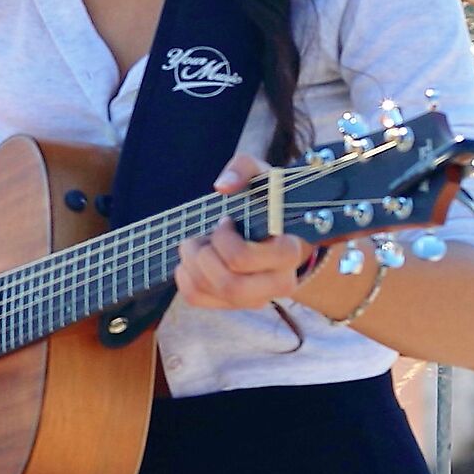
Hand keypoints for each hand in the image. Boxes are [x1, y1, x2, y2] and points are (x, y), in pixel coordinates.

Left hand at [175, 154, 311, 309]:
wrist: (276, 227)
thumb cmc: (268, 201)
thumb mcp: (262, 176)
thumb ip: (244, 168)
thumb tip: (223, 186)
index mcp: (290, 253)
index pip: (243, 258)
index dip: (224, 238)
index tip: (226, 220)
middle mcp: (278, 284)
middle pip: (229, 285)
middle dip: (203, 256)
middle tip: (205, 236)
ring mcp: (256, 299)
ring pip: (208, 291)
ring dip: (190, 261)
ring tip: (200, 243)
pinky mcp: (234, 304)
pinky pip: (195, 298)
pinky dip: (184, 275)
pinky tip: (195, 259)